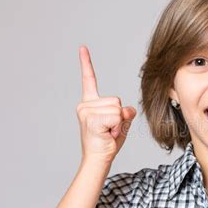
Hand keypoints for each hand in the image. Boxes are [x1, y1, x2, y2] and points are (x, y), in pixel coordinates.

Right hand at [76, 45, 136, 163]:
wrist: (98, 159)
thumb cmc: (108, 142)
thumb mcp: (120, 122)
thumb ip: (124, 111)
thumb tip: (125, 109)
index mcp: (90, 103)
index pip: (89, 79)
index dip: (86, 63)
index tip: (82, 47)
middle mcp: (85, 105)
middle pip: (117, 100)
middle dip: (120, 117)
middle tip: (109, 130)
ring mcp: (86, 111)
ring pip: (117, 109)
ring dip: (118, 123)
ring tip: (108, 132)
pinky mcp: (91, 118)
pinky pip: (116, 116)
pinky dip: (117, 127)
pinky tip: (107, 134)